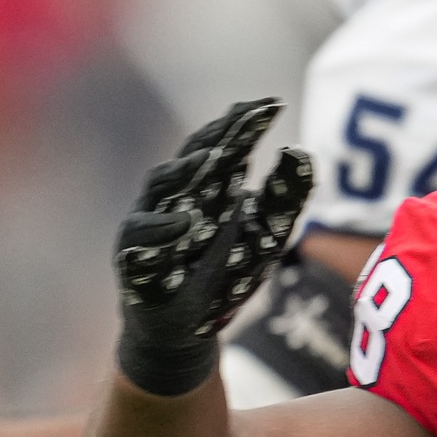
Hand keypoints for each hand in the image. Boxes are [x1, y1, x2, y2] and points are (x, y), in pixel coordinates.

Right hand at [115, 100, 311, 396]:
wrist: (186, 333)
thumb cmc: (222, 277)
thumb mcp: (265, 237)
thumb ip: (284, 198)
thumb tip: (302, 152)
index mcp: (207, 188)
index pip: (225, 146)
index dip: (244, 125)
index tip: (273, 104)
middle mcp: (174, 198)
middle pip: (192, 156)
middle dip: (216, 136)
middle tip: (243, 118)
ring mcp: (149, 225)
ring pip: (160, 188)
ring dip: (185, 172)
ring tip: (214, 159)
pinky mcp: (134, 261)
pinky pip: (142, 240)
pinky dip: (163, 231)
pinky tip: (188, 223)